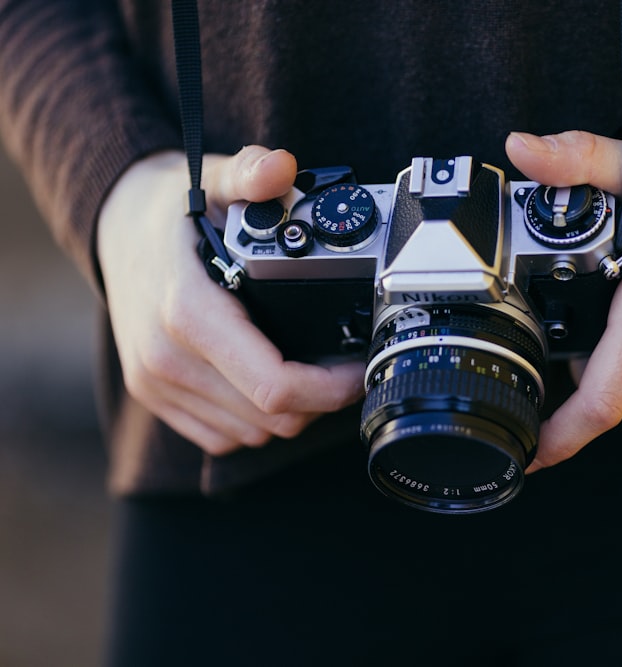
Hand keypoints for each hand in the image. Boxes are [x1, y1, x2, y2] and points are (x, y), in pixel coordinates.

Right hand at [97, 146, 364, 455]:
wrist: (111, 228)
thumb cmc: (168, 209)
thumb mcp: (212, 178)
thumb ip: (249, 174)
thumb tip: (281, 166)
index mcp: (187, 313)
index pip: (274, 385)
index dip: (331, 388)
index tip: (359, 368)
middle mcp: (166, 358)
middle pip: (270, 418)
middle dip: (320, 401)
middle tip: (346, 368)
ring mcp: (156, 383)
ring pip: (249, 433)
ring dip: (290, 414)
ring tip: (314, 374)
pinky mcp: (153, 396)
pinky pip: (220, 436)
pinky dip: (254, 422)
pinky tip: (270, 385)